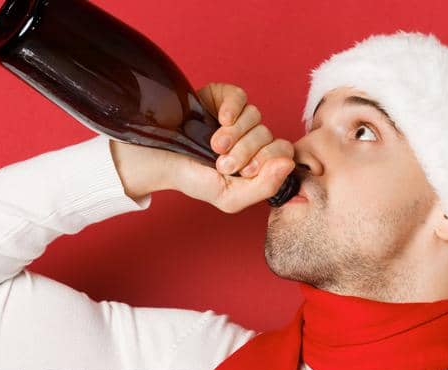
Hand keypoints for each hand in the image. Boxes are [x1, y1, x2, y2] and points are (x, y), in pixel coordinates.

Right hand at [109, 82, 295, 213]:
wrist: (158, 161)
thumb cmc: (193, 179)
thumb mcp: (229, 197)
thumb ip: (264, 187)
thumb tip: (289, 163)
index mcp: (257, 159)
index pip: (283, 152)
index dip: (268, 160)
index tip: (243, 171)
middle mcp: (250, 135)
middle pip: (269, 135)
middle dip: (247, 152)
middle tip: (223, 162)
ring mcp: (237, 115)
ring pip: (256, 116)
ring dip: (235, 135)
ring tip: (213, 145)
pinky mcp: (221, 97)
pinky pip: (240, 96)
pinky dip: (233, 107)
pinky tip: (220, 120)